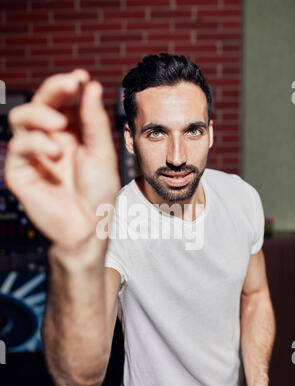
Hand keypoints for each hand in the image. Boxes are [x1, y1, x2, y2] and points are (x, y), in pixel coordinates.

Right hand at [5, 69, 120, 250]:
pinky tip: (55, 152)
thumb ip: (94, 120)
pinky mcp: (20, 171)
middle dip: (53, 90)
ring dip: (39, 114)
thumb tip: (90, 85)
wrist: (89, 226)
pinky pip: (19, 146)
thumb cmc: (97, 191)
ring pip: (21, 119)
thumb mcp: (101, 152)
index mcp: (69, 133)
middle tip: (69, 84)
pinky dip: (36, 143)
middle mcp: (48, 139)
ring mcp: (32, 154)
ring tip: (59, 124)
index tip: (81, 77)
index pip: (61, 101)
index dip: (67, 86)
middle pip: (40, 103)